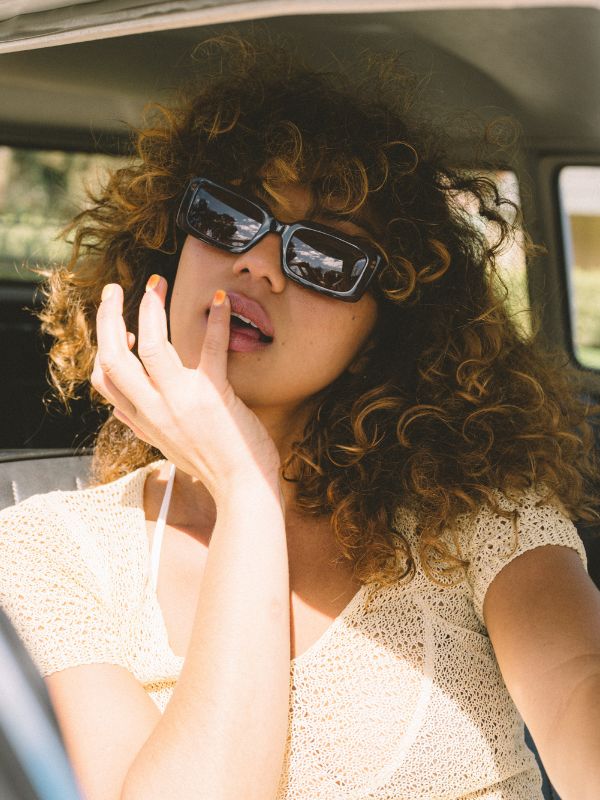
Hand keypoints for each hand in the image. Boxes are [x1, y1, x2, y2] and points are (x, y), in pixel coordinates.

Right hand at [91, 276, 282, 502]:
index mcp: (143, 421)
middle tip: (113, 290)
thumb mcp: (165, 447)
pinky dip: (216, 320)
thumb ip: (145, 425)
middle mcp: (154, 410)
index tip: (119, 332)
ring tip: (155, 282)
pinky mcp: (212, 394)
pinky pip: (210, 348)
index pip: (104, 381)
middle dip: (107, 317)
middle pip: (114, 357)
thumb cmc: (212, 465)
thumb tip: (123, 411)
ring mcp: (180, 401)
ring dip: (150, 308)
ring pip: (151, 346)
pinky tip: (221, 299)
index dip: (105, 350)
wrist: (242, 489)